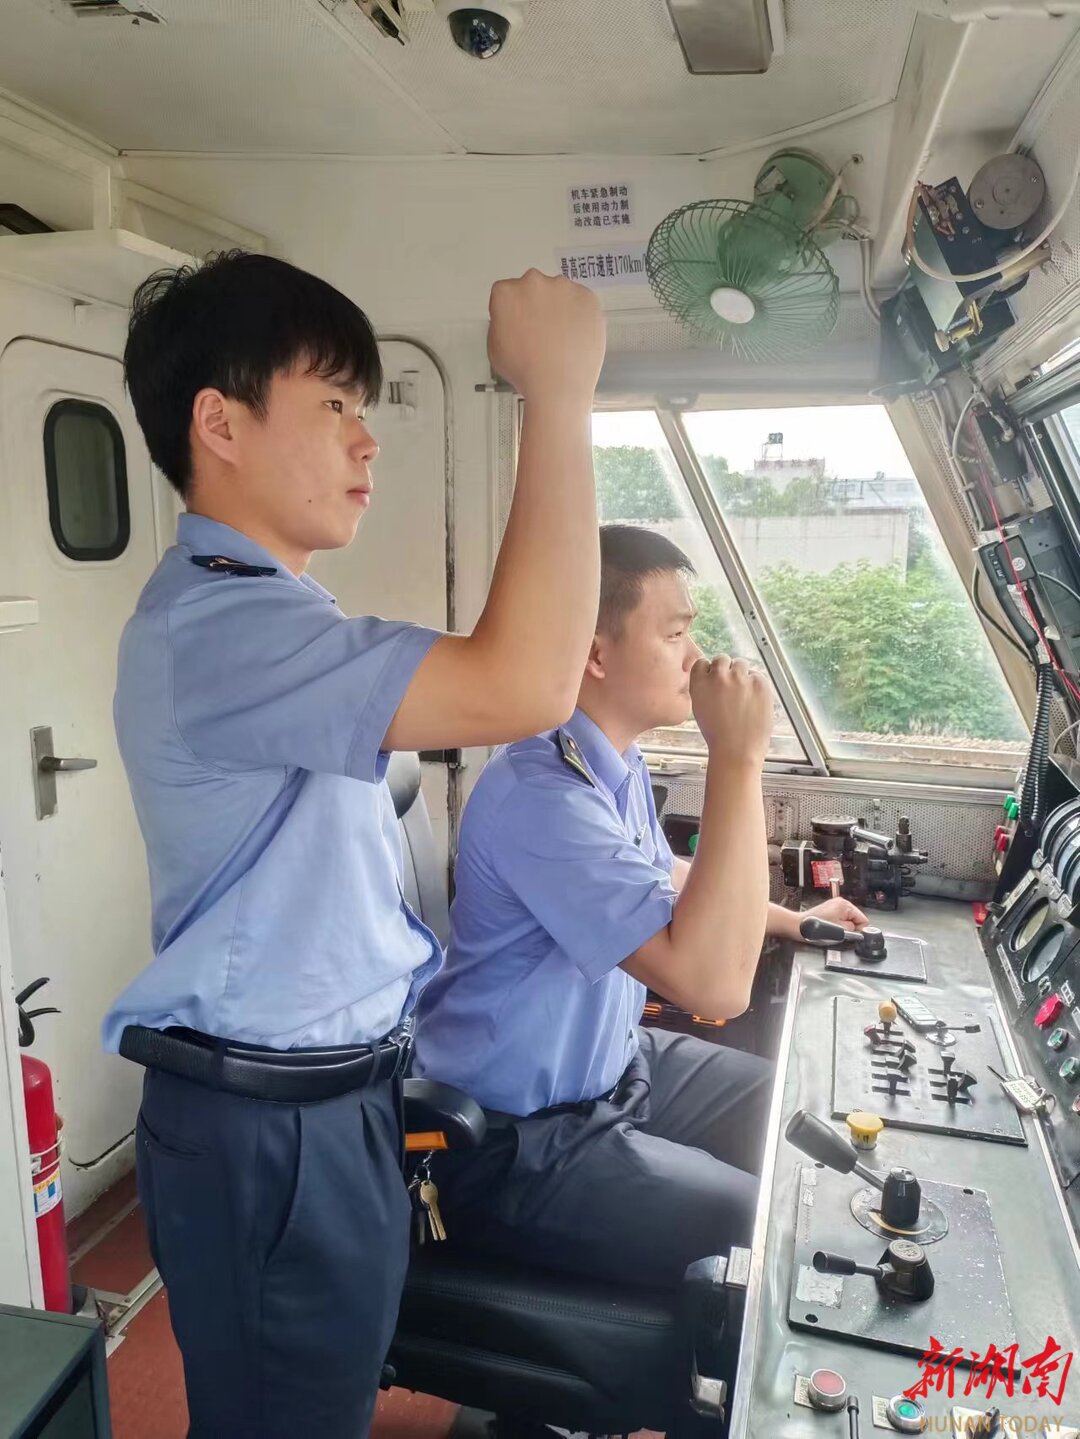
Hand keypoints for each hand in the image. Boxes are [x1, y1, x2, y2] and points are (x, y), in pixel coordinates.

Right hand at [488, 270, 605, 401]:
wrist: (558, 386)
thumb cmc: (525, 372)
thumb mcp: (494, 347)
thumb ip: (501, 322)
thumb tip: (511, 317)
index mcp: (506, 293)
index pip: (507, 293)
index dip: (513, 311)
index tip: (518, 324)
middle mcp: (534, 282)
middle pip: (533, 287)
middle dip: (536, 305)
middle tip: (540, 332)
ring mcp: (563, 288)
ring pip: (559, 292)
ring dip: (559, 307)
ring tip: (560, 338)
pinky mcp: (587, 297)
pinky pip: (581, 301)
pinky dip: (579, 314)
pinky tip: (574, 336)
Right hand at [692, 656, 772, 767]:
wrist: (736, 751)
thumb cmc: (718, 736)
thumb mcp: (699, 709)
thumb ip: (704, 688)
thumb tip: (712, 676)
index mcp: (699, 683)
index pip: (702, 662)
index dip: (709, 671)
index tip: (714, 680)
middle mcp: (718, 677)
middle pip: (722, 659)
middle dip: (726, 671)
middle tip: (731, 689)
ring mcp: (740, 678)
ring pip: (741, 664)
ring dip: (742, 675)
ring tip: (743, 696)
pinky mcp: (759, 683)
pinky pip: (757, 675)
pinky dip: (756, 685)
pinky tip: (753, 702)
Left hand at [803, 897, 869, 930]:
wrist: (799, 926)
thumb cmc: (816, 928)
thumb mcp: (840, 931)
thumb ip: (853, 930)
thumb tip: (858, 930)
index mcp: (845, 905)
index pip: (863, 919)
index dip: (859, 930)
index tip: (851, 934)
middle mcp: (840, 902)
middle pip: (855, 918)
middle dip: (850, 927)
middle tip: (839, 932)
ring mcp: (834, 905)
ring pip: (847, 919)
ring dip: (843, 926)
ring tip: (832, 929)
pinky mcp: (828, 909)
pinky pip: (839, 919)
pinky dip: (837, 924)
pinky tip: (829, 927)